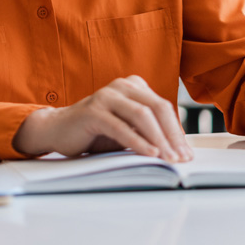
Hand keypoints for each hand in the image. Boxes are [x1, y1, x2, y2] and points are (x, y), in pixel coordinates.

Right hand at [12, 75, 192, 162]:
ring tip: (169, 158)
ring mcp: (106, 96)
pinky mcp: (93, 111)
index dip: (177, 131)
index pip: (163, 108)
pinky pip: (121, 127)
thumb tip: (176, 148)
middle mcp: (121, 86)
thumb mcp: (126, 128)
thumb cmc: (94, 131)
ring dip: (159, 139)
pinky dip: (138, 142)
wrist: (57, 129)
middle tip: (181, 157)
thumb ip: (146, 130)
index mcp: (133, 86)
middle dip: (172, 135)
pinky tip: (149, 153)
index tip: (187, 153)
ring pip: (142, 115)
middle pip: (157, 108)